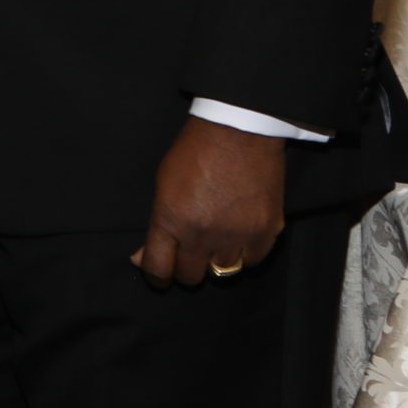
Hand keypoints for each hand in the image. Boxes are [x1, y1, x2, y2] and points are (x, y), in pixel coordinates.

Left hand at [131, 116, 286, 288]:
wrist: (238, 131)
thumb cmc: (194, 152)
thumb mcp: (162, 184)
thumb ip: (156, 225)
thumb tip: (142, 258)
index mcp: (171, 219)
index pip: (158, 269)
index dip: (156, 275)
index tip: (159, 273)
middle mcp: (202, 234)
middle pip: (190, 277)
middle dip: (185, 268)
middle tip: (188, 254)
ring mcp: (236, 235)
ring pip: (222, 272)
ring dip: (215, 260)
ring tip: (215, 241)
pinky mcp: (266, 232)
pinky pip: (252, 260)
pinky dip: (244, 253)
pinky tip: (239, 235)